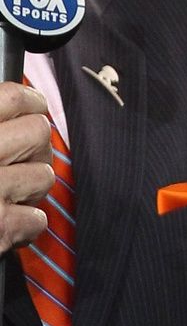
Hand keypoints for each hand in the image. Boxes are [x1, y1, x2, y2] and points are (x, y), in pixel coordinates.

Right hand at [0, 82, 54, 254]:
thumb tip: (18, 104)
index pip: (15, 98)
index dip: (31, 104)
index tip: (32, 111)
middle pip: (38, 133)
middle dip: (32, 149)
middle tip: (16, 162)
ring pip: (44, 176)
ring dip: (28, 190)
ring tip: (2, 196)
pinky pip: (37, 219)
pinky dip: (23, 227)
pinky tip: (0, 226)